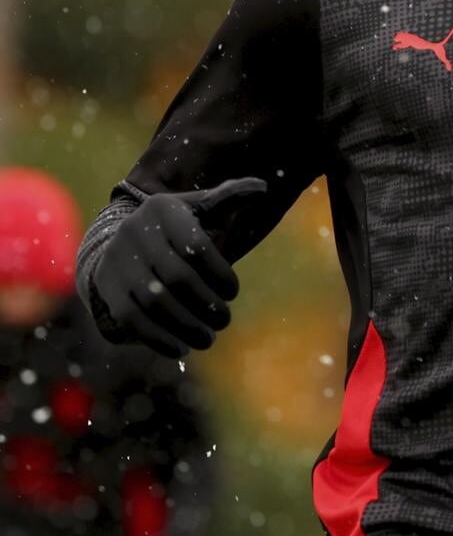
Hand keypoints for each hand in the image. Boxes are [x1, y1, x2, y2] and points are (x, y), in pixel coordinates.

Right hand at [92, 178, 265, 356]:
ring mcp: (116, 261)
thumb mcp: (199, 208)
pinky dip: (159, 339)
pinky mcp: (107, 289)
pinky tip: (180, 348)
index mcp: (162, 209)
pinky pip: (133, 320)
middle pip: (177, 277)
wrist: (120, 244)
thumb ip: (230, 198)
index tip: (232, 292)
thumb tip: (262, 187)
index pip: (196, 246)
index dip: (220, 274)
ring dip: (186, 326)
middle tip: (223, 320)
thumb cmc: (175, 230)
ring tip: (207, 338)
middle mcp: (134, 231)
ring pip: (154, 301)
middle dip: (206, 304)